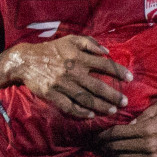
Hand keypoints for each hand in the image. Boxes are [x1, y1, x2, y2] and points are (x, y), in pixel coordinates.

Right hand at [7, 35, 129, 118]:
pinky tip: (90, 115)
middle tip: (125, 102)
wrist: (26, 60)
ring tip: (112, 111)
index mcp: (79, 57)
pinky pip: (69, 106)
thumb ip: (90, 43)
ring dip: (100, 106)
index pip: (104, 65)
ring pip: (85, 98)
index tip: (130, 78)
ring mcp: (62, 84)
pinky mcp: (52, 94)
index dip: (118, 71)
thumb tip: (107, 51)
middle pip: (97, 85)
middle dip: (113, 95)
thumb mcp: (71, 40)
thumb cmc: (52, 50)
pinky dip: (80, 112)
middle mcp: (72, 71)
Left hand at [99, 99, 156, 156]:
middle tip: (98, 145)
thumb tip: (127, 125)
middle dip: (104, 146)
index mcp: (146, 129)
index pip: (117, 134)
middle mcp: (147, 146)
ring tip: (106, 153)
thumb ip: (143, 114)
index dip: (103, 136)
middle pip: (117, 148)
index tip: (96, 136)